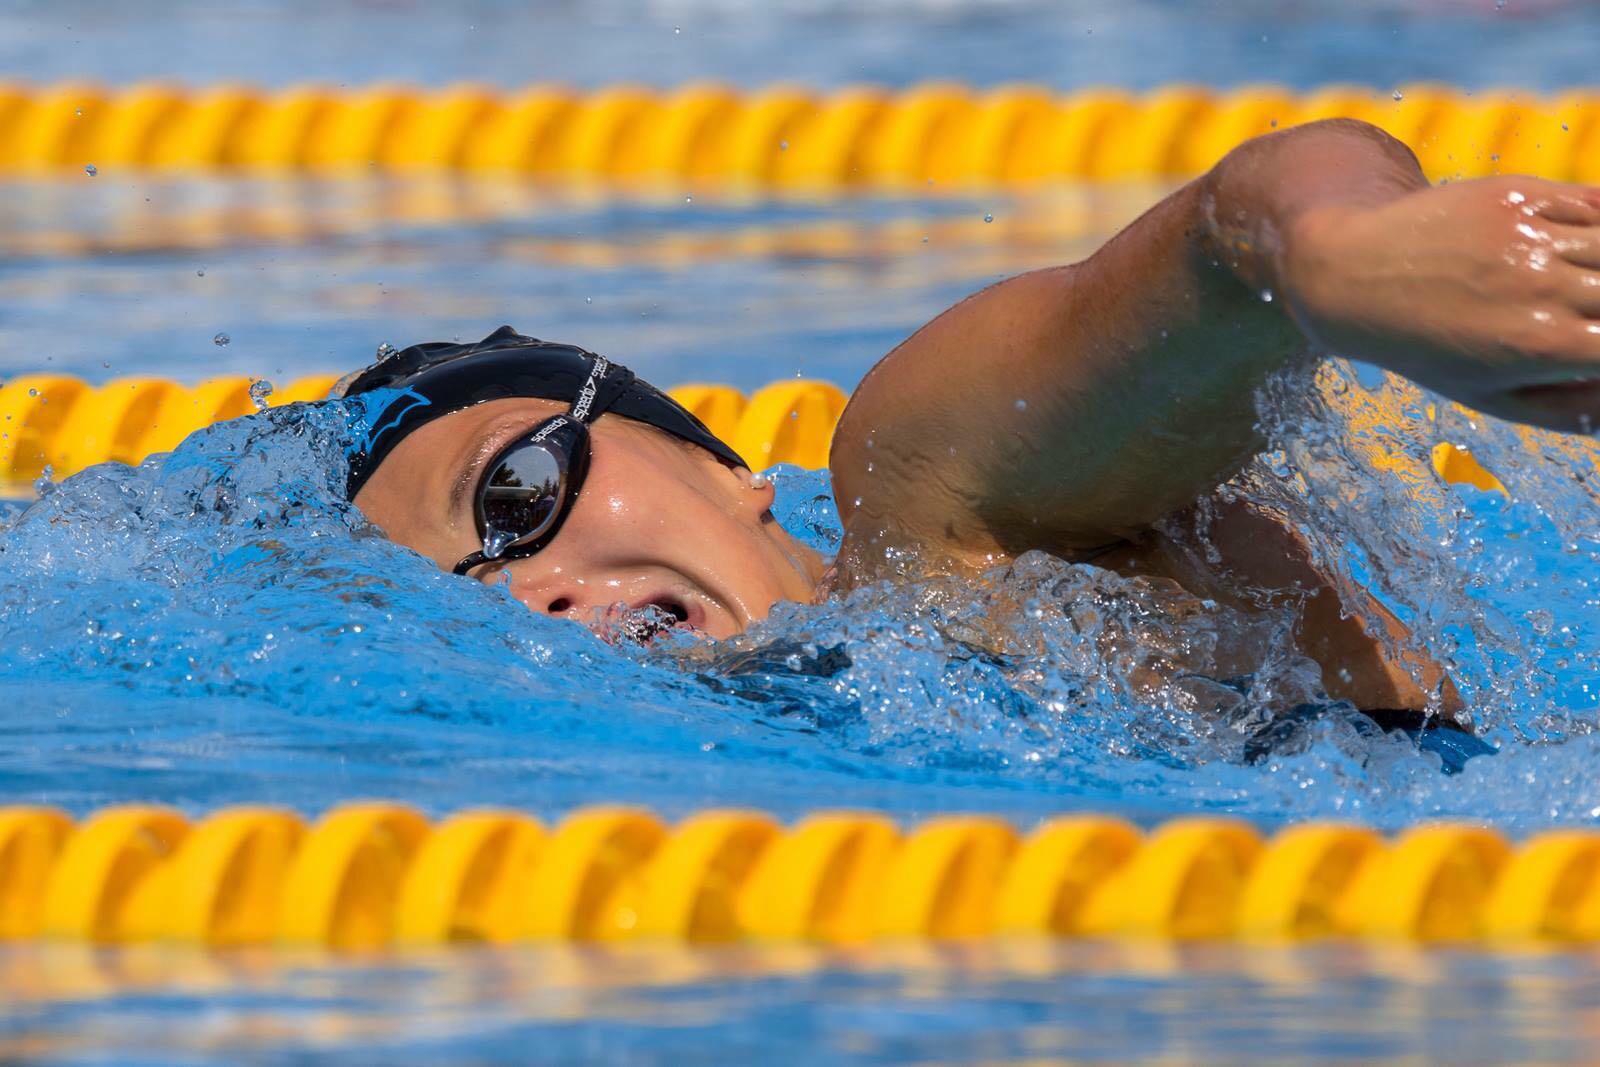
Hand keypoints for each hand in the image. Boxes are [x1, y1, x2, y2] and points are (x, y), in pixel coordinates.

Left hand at [1280, 176, 1599, 431]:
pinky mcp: (1520, 195)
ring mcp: (1532, 235)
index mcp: (1542, 345)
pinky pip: (1594, 204)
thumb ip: (1574, 409)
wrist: (1351, 275)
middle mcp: (1543, 287)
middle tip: (1589, 316)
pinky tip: (1588, 246)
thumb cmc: (1428, 348)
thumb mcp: (1492, 396)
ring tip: (1582, 289)